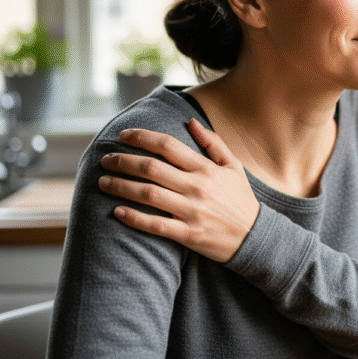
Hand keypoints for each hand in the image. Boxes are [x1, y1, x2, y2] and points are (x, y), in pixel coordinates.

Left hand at [98, 118, 259, 262]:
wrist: (254, 237)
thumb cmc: (241, 199)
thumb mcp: (234, 167)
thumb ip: (213, 143)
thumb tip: (191, 121)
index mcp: (206, 169)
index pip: (168, 146)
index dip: (142, 137)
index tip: (123, 136)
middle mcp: (197, 187)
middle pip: (151, 168)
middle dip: (123, 161)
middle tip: (106, 160)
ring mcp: (192, 211)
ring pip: (148, 194)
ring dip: (121, 186)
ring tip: (103, 182)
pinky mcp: (189, 234)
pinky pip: (155, 225)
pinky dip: (134, 218)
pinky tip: (117, 211)